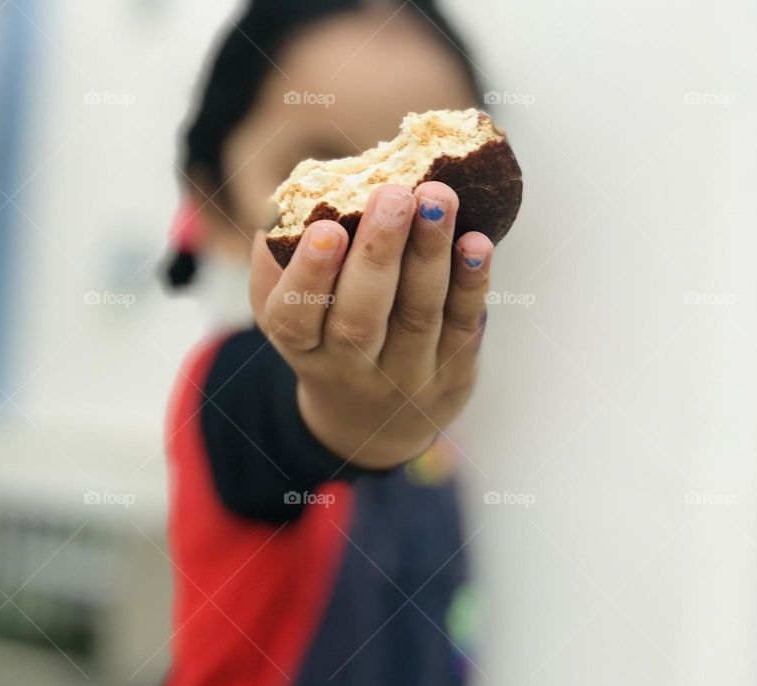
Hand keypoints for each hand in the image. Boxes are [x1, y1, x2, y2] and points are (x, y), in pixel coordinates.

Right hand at [251, 182, 491, 468]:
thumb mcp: (286, 308)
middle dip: (379, 253)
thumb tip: (291, 199)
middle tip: (393, 196)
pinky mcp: (451, 374)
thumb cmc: (325, 336)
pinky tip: (476, 243)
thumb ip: (280, 259)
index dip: (310, 275)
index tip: (326, 228)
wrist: (370, 417)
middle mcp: (349, 369)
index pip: (296, 318)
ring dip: (429, 254)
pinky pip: (462, 327)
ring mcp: (404, 377)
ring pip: (417, 316)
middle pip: (361, 318)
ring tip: (438, 198)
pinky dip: (472, 284)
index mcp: (301, 347)